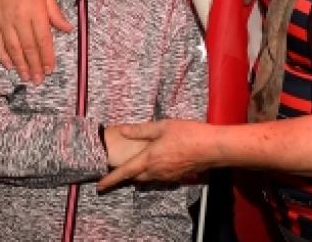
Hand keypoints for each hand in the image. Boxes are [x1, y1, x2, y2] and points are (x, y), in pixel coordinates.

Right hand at [0, 0, 71, 83]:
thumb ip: (55, 13)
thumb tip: (68, 29)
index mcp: (35, 11)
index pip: (43, 39)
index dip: (47, 56)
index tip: (50, 69)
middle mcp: (20, 19)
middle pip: (28, 47)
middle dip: (34, 66)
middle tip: (38, 80)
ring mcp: (4, 22)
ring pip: (13, 49)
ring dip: (20, 65)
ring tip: (26, 77)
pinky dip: (3, 56)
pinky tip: (9, 66)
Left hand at [96, 119, 216, 191]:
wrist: (212, 148)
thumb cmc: (187, 134)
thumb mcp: (162, 126)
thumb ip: (141, 130)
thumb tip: (122, 130)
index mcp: (149, 159)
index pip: (124, 172)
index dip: (110, 180)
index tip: (99, 186)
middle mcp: (156, 171)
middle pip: (135, 177)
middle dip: (125, 176)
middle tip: (116, 172)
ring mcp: (167, 176)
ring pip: (147, 178)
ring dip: (139, 173)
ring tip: (136, 165)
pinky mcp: (177, 177)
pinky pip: (159, 177)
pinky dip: (153, 172)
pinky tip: (158, 162)